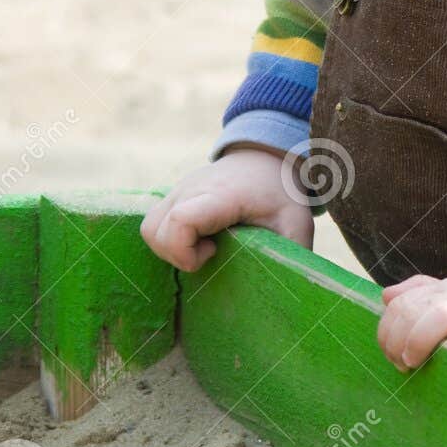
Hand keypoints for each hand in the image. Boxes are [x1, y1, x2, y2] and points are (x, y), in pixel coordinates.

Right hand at [140, 147, 314, 271]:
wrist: (265, 158)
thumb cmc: (280, 193)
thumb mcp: (297, 222)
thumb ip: (293, 252)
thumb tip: (291, 288)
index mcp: (222, 195)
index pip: (181, 220)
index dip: (185, 250)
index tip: (212, 254)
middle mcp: (191, 189)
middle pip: (156, 229)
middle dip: (177, 255)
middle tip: (211, 254)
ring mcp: (178, 190)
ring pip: (149, 227)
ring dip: (170, 248)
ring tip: (203, 249)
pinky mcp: (172, 195)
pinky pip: (153, 223)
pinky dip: (168, 239)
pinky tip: (197, 240)